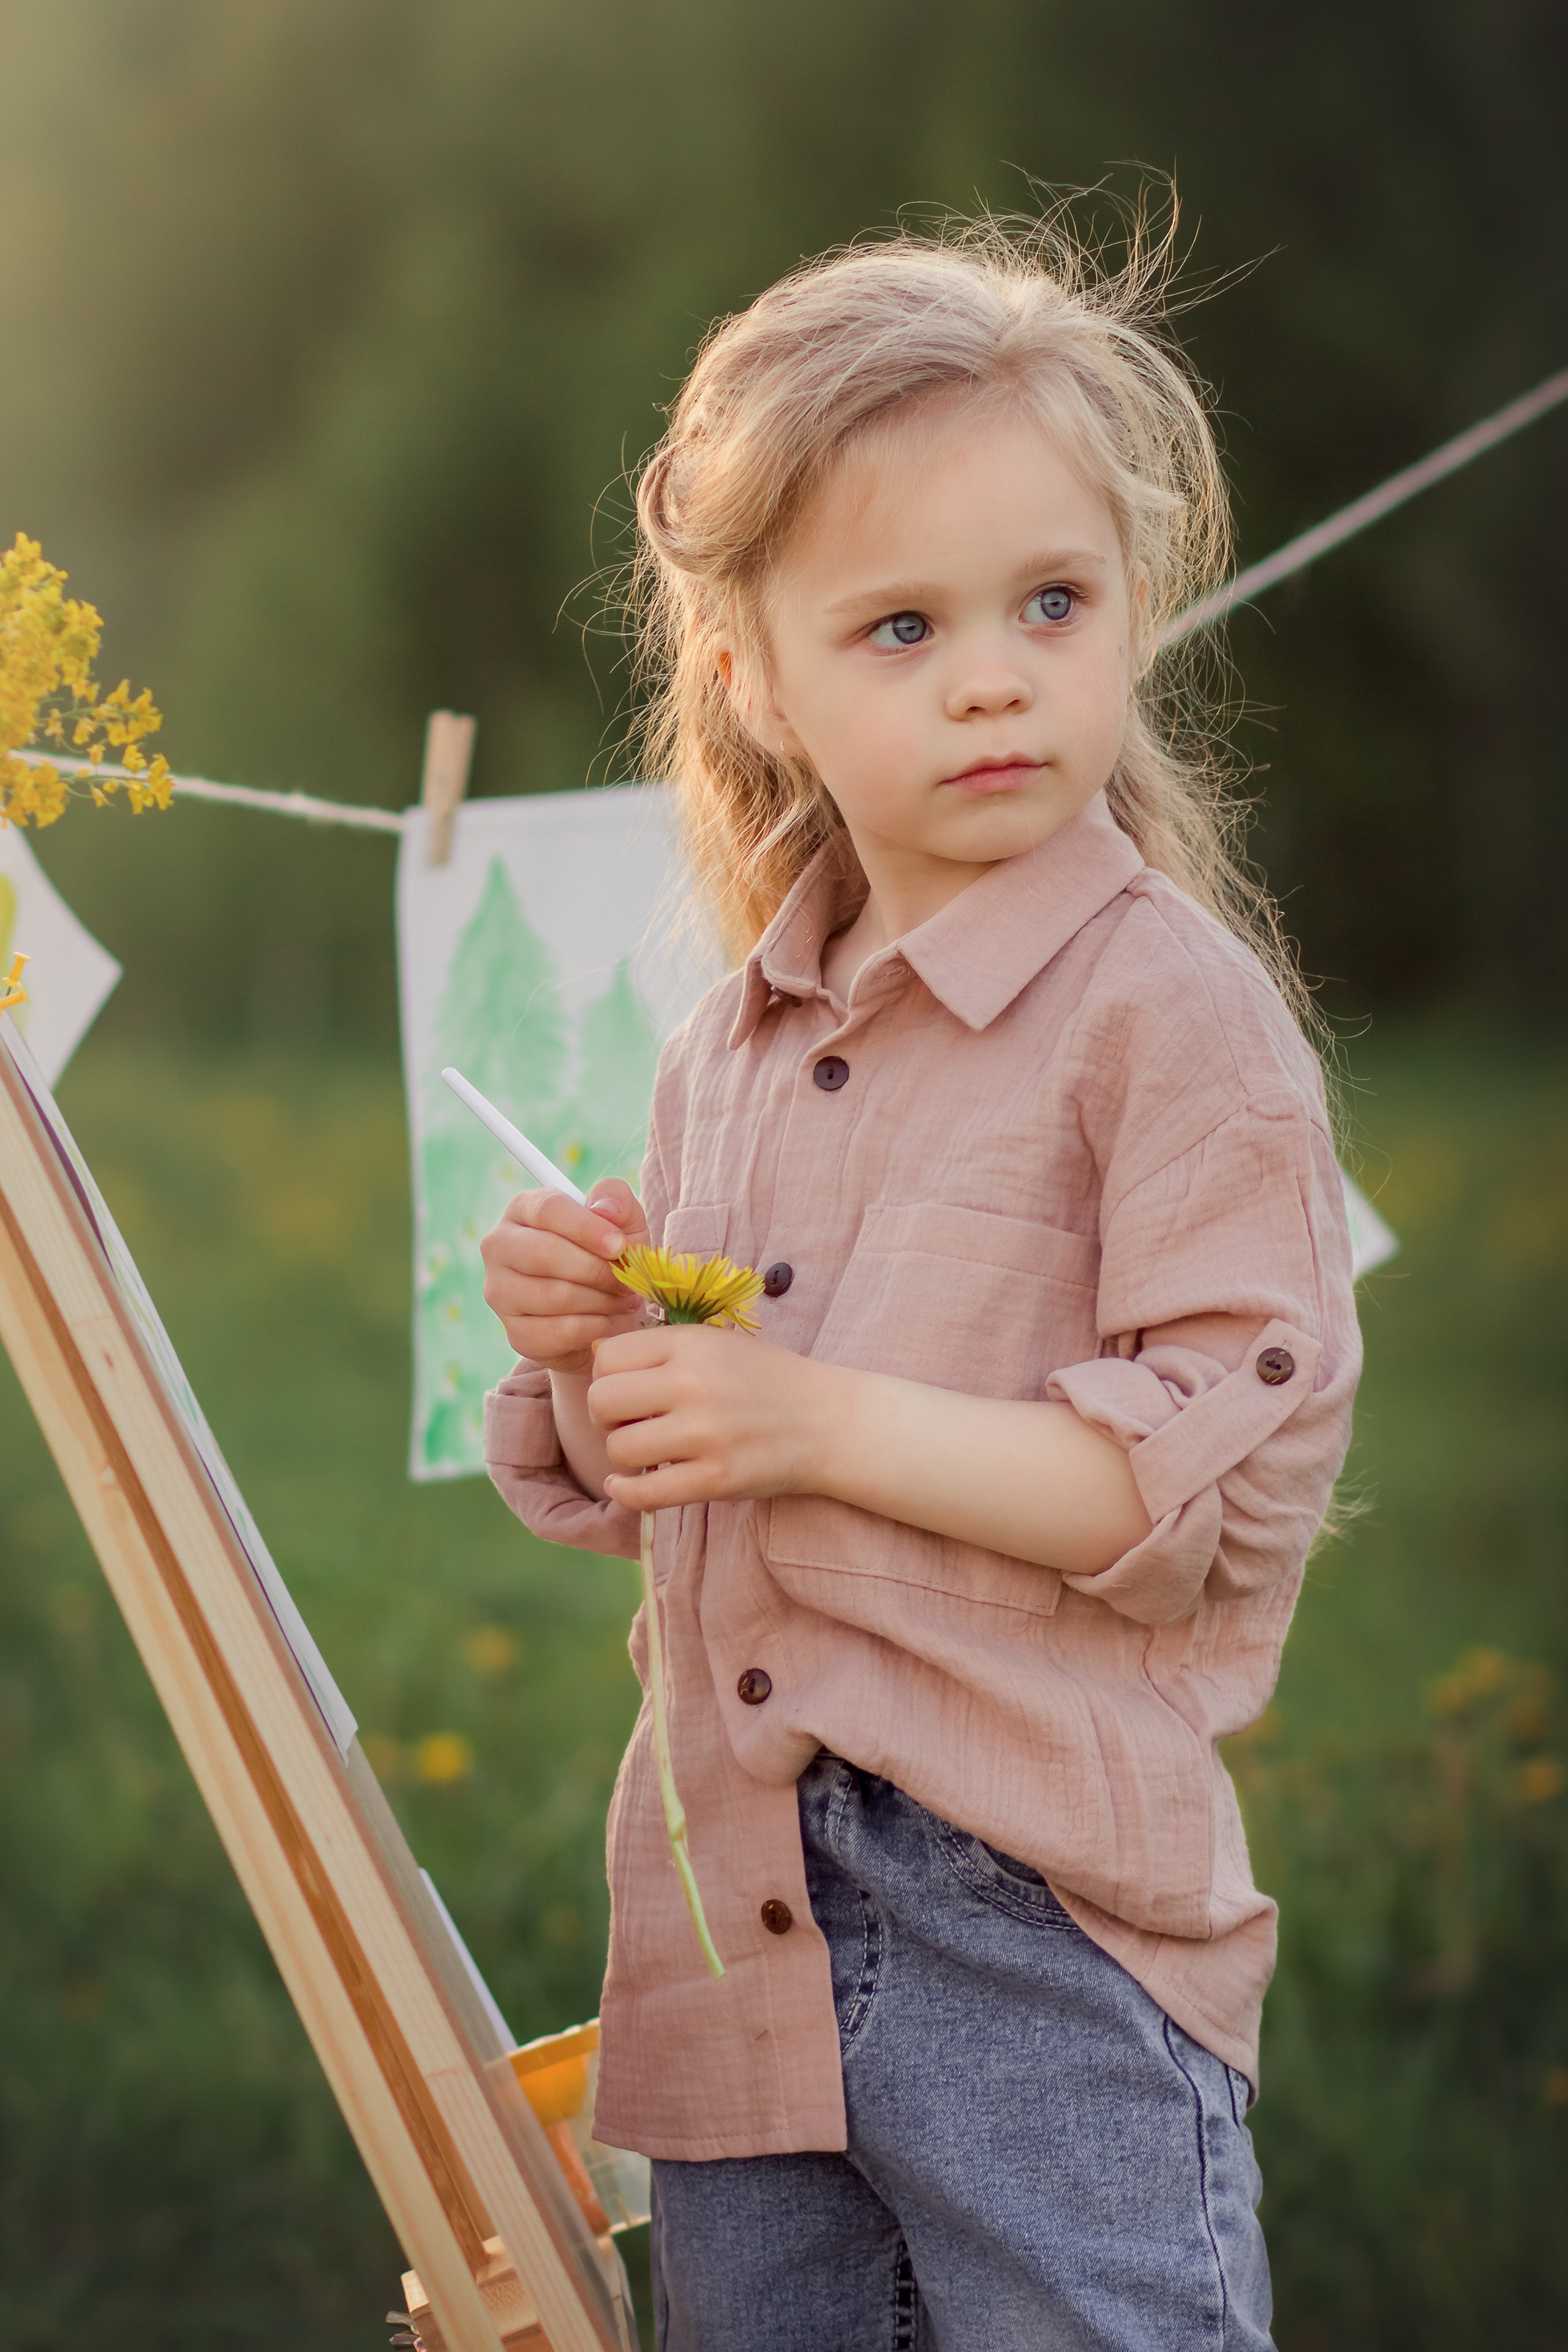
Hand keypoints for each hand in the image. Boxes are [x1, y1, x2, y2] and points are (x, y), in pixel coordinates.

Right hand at [479, 1178, 650, 1373]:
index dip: (587, 1228)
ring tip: (621, 1298)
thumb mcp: (622, 1221)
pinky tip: (609, 1319)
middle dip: (596, 1269)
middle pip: (544, 1254)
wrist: (604, 1311)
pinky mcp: (516, 1332)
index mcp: (524, 1209)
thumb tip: (605, 1208)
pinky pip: (561, 1330)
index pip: (548, 1210)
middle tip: (626, 1279)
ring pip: (554, 1295)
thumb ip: (616, 1199)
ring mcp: (501, 1292)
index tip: (619, 1245)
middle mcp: (500, 1246)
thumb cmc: (608, 1255)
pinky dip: (596, 1327)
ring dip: (601, 1299)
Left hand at [589, 1321, 836, 1512]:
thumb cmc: (765, 1380)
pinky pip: (644, 1494)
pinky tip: (629, 1485)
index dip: (606, 1377)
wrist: (827, 1422)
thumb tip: (593, 1353)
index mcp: (690, 1344)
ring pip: (618, 1449)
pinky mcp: (716, 1479)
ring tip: (647, 1453)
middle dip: (605, 1418)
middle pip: (601, 1402)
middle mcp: (693, 1384)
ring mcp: (705, 1434)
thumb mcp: (716, 1344)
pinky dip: (626, 1493)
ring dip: (623, 1456)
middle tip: (631, 1424)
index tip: (627, 1391)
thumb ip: (660, 1347)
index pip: (606, 1357)